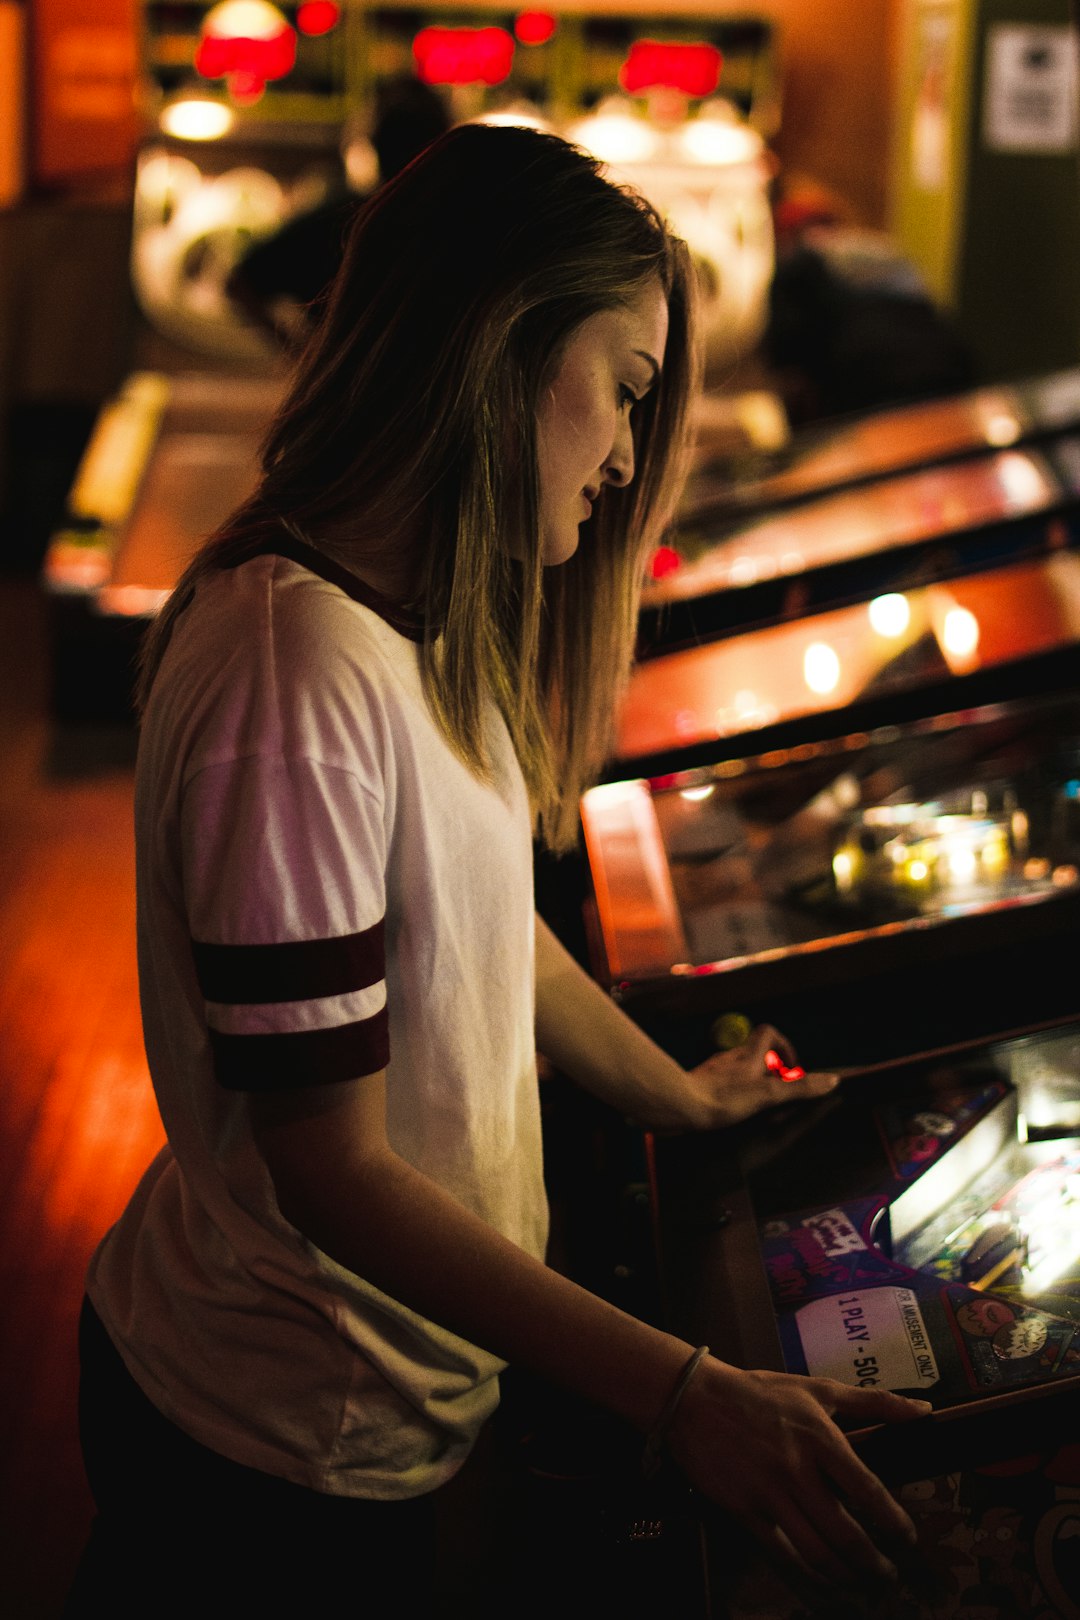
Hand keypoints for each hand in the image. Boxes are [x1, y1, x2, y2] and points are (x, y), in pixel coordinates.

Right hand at [667, 1357, 928, 1592]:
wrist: (695, 1398)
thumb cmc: (759, 1392)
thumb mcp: (818, 1389)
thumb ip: (874, 1402)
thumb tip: (923, 1411)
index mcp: (820, 1438)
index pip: (868, 1491)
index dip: (894, 1524)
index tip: (908, 1541)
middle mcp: (797, 1470)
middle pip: (845, 1534)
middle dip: (874, 1564)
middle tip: (889, 1577)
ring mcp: (769, 1494)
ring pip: (816, 1553)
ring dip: (846, 1578)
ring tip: (862, 1587)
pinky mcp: (745, 1512)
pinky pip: (782, 1557)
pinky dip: (807, 1581)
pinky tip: (823, 1587)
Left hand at [687, 1022, 837, 1129]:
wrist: (678, 1106)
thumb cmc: (722, 1100)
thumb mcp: (768, 1095)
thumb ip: (798, 1088)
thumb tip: (832, 1080)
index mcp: (747, 1056)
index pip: (767, 1033)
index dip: (783, 1046)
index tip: (789, 1069)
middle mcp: (729, 1058)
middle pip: (753, 1051)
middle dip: (767, 1069)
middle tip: (774, 1091)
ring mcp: (712, 1070)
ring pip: (734, 1068)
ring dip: (748, 1081)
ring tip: (754, 1104)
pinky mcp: (698, 1083)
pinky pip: (718, 1083)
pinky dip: (728, 1092)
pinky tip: (728, 1110)